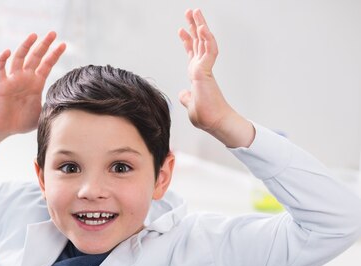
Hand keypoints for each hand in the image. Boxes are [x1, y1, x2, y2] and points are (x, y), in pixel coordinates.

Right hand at [0, 32, 65, 145]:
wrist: (4, 128)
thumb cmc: (22, 122)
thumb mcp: (41, 114)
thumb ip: (51, 108)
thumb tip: (65, 107)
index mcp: (36, 84)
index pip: (46, 65)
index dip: (54, 55)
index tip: (64, 44)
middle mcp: (25, 78)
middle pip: (35, 57)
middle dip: (44, 45)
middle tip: (53, 33)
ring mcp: (13, 80)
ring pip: (19, 58)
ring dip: (25, 46)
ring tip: (34, 35)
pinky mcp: (1, 85)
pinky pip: (0, 69)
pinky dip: (2, 60)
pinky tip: (7, 52)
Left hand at [178, 9, 253, 147]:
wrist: (214, 123)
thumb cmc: (206, 116)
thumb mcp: (191, 104)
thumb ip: (187, 97)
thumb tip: (183, 94)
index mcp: (197, 75)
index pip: (192, 53)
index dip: (187, 41)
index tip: (182, 30)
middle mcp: (201, 69)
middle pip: (198, 42)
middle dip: (194, 26)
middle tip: (191, 11)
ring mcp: (204, 69)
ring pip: (204, 43)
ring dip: (200, 26)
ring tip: (196, 12)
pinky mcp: (206, 72)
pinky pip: (208, 51)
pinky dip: (206, 39)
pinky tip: (202, 28)